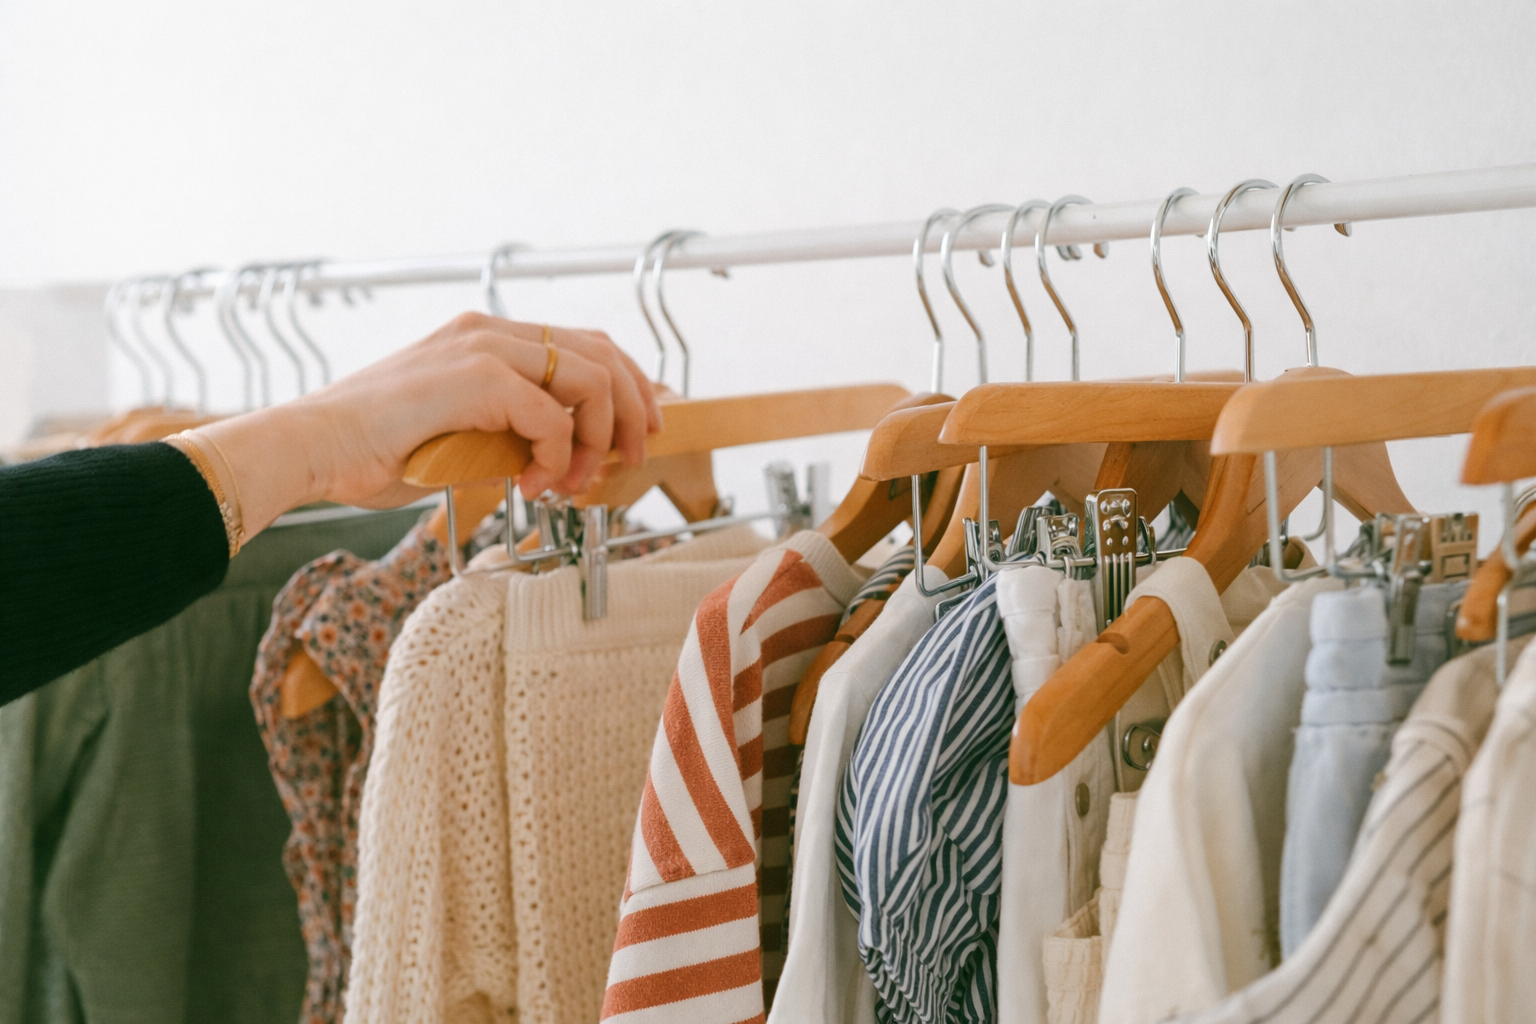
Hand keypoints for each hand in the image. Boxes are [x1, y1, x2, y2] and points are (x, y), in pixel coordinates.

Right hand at [194, 312, 661, 535]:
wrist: (311, 446)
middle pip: (605, 353)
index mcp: (487, 338)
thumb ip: (510, 434)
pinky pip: (553, 418)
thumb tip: (560, 459)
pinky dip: (557, 459)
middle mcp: (492, 331)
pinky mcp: (478, 377)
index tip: (641, 429)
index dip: (627, 385)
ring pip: (591, 380)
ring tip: (577, 482)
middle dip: (634, 408)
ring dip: (600, 438)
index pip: (585, 345)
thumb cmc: (373, 450)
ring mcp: (486, 348)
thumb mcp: (461, 437)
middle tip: (635, 455)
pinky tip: (532, 487)